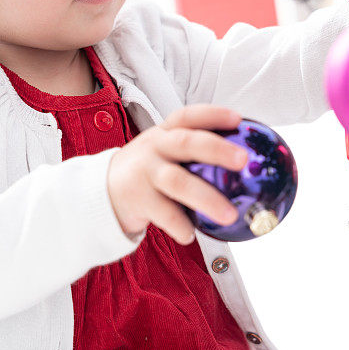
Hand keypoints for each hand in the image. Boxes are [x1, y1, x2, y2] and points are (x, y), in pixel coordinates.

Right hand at [106, 105, 245, 244]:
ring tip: (229, 214)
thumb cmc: (148, 172)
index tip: (237, 118)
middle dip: (216, 149)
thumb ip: (194, 155)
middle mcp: (154, 148)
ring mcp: (144, 173)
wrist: (101, 193)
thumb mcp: (164, 153)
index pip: (188, 116)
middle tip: (243, 160)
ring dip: (206, 198)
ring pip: (177, 182)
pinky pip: (163, 213)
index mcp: (165, 133)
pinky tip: (190, 235)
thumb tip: (247, 168)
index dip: (213, 114)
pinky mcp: (136, 199)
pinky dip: (179, 225)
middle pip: (185, 143)